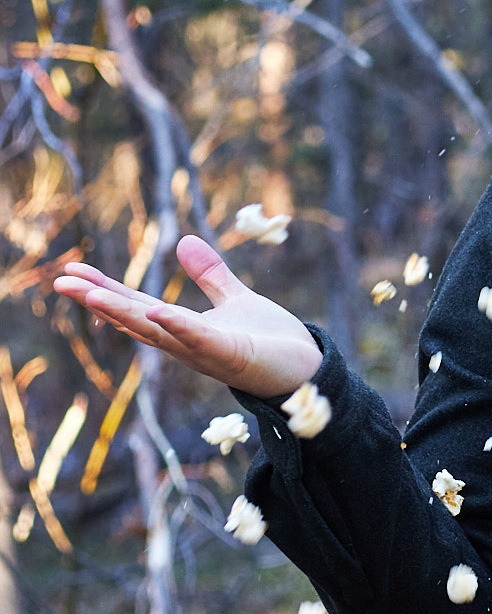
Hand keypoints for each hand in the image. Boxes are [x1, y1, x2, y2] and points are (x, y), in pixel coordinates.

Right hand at [54, 235, 323, 400]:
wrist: (308, 372)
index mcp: (184, 329)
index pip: (137, 305)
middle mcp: (186, 343)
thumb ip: (211, 275)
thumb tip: (183, 240)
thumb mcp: (235, 299)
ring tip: (91, 295)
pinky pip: (201, 340)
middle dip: (98, 301)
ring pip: (158, 331)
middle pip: (135, 319)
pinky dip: (179, 326)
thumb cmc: (271, 342)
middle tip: (60, 282)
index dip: (104, 290)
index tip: (71, 272)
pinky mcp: (233, 356)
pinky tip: (156, 310)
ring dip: (124, 313)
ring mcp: (207, 352)